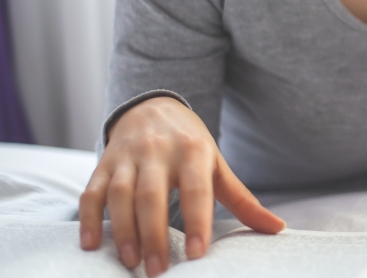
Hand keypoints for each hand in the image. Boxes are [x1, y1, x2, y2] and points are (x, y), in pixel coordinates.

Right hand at [78, 97, 285, 276]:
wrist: (153, 106)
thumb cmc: (190, 145)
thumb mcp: (217, 166)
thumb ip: (243, 200)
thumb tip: (278, 229)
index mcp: (193, 151)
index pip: (195, 189)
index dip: (197, 221)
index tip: (197, 254)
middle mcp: (158, 151)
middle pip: (152, 195)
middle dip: (154, 234)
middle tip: (158, 272)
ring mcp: (127, 156)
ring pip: (120, 194)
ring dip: (123, 230)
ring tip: (131, 262)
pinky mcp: (103, 164)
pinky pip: (91, 192)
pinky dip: (88, 219)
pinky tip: (91, 246)